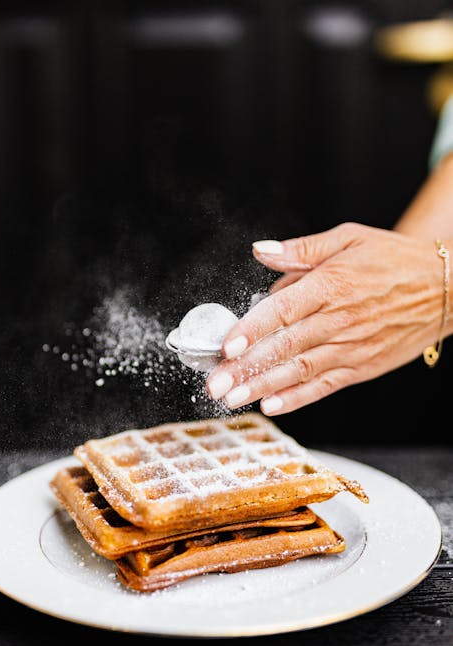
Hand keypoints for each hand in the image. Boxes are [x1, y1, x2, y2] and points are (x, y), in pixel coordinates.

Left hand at [207, 222, 449, 414]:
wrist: (446, 287)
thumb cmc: (394, 260)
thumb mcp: (350, 238)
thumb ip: (301, 250)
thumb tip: (260, 251)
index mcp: (332, 285)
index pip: (283, 310)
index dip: (252, 329)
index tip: (226, 347)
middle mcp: (339, 320)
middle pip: (284, 347)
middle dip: (246, 368)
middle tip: (215, 384)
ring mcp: (351, 347)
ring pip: (300, 371)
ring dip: (262, 387)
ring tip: (232, 399)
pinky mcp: (361, 367)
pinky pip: (325, 386)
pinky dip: (298, 398)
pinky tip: (272, 406)